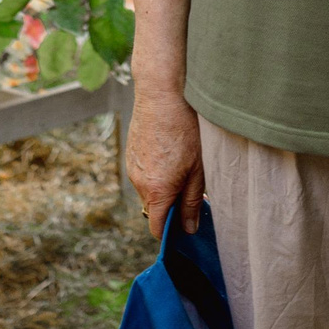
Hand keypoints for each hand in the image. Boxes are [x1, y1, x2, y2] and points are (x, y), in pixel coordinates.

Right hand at [126, 85, 203, 236]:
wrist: (161, 95)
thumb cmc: (185, 130)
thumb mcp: (198, 169)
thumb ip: (192, 202)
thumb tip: (188, 229)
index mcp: (157, 191)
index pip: (157, 228)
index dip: (170, 233)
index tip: (185, 228)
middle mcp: (139, 183)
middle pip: (154, 208)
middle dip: (171, 205)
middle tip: (192, 186)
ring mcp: (132, 168)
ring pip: (149, 189)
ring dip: (163, 185)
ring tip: (181, 162)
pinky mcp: (130, 154)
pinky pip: (143, 173)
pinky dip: (155, 170)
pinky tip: (169, 150)